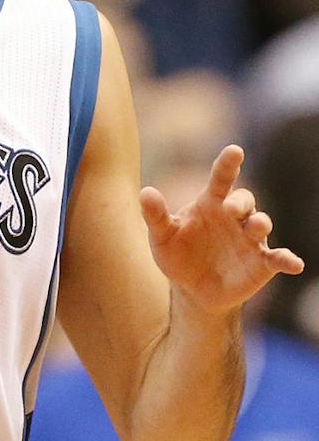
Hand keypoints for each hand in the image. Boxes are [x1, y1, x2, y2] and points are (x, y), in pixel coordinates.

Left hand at [142, 144, 304, 318]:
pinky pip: (278, 259)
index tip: (234, 150)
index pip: (221, 178)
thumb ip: (155, 215)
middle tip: (231, 207)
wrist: (193, 290)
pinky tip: (294, 264)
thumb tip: (146, 192)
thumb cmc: (177, 255)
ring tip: (256, 226)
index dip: (228, 164)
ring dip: (260, 224)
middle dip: (240, 202)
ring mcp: (250, 239)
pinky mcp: (262, 263)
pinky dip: (287, 259)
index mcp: (211, 203)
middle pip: (244, 200)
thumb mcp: (162, 236)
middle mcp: (234, 217)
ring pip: (262, 224)